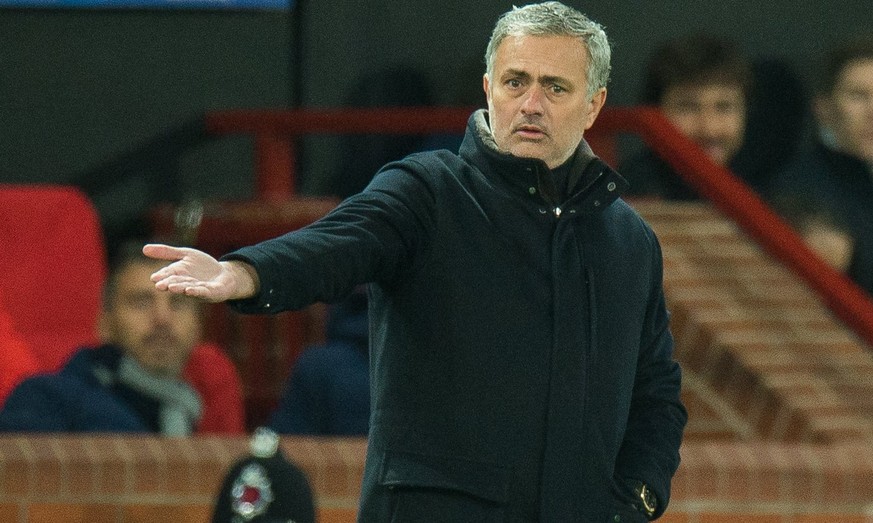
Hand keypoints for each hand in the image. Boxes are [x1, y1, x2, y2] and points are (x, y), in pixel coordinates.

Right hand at [143, 244, 258, 302]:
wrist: (224, 274)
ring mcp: (198, 289)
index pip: (168, 274)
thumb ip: (167, 252)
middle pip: (176, 283)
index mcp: (178, 275)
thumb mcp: (185, 255)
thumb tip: (144, 248)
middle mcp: (186, 284)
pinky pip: (203, 292)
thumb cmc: (203, 266)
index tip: (153, 278)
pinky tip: (190, 290)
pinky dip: (196, 291)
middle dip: (168, 284)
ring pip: (187, 288)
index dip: (161, 276)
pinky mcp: (211, 293)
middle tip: (159, 285)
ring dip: (180, 288)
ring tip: (172, 287)